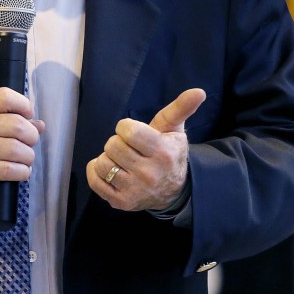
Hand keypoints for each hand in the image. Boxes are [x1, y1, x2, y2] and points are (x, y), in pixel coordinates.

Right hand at [0, 88, 44, 202]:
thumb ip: (3, 118)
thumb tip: (39, 124)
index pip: (5, 97)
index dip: (24, 105)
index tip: (29, 115)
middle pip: (17, 125)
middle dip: (31, 135)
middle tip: (31, 141)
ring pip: (16, 148)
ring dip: (28, 156)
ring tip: (26, 158)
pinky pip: (8, 169)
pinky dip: (21, 172)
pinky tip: (22, 171)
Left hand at [86, 88, 206, 211]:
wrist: (173, 190)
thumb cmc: (169, 152)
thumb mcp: (175, 129)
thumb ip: (182, 107)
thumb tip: (199, 91)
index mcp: (163, 152)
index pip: (129, 131)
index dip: (126, 127)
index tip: (133, 131)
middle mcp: (149, 174)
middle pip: (112, 146)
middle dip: (117, 142)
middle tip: (129, 147)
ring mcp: (134, 190)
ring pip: (102, 164)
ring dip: (108, 158)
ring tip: (122, 160)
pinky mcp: (121, 202)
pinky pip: (94, 181)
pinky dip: (96, 172)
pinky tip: (111, 170)